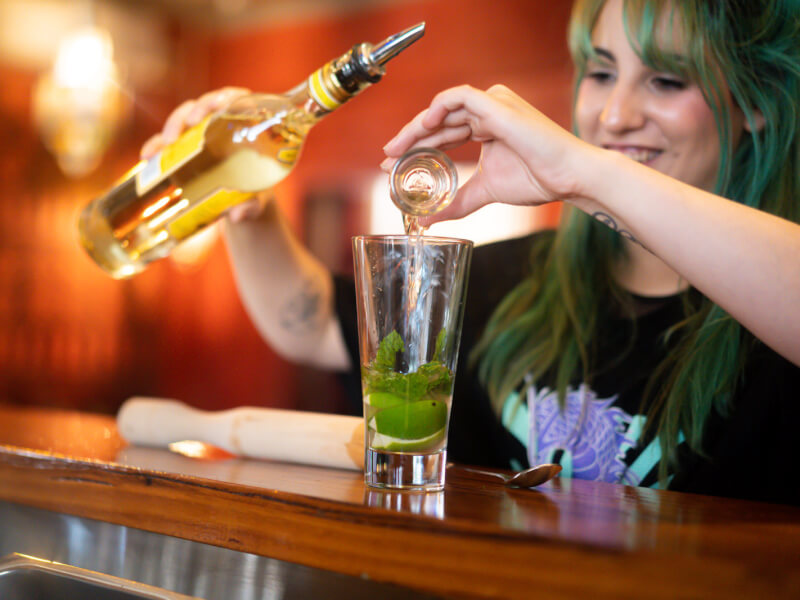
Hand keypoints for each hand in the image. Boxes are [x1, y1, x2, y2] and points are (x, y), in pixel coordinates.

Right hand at [140, 86, 272, 222]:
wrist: (242, 205)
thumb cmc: (256, 194)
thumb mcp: (258, 201)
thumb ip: (252, 206)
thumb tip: (238, 214)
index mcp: (246, 127)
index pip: (236, 99)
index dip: (226, 97)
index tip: (219, 106)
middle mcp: (221, 124)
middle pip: (206, 104)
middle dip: (193, 110)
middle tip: (189, 123)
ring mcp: (200, 135)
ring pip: (184, 118)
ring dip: (172, 125)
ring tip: (165, 144)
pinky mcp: (184, 149)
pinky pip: (167, 141)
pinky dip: (156, 146)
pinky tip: (147, 156)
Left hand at [382, 84, 594, 222]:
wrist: (568, 178)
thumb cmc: (537, 180)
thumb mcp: (485, 193)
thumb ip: (456, 203)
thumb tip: (427, 221)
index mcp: (486, 127)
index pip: (443, 133)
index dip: (417, 148)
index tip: (394, 165)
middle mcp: (487, 112)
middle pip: (439, 122)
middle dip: (410, 140)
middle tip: (388, 159)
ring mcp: (493, 105)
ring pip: (444, 109)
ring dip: (417, 127)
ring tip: (398, 149)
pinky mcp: (497, 105)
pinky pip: (460, 96)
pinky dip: (439, 107)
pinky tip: (425, 126)